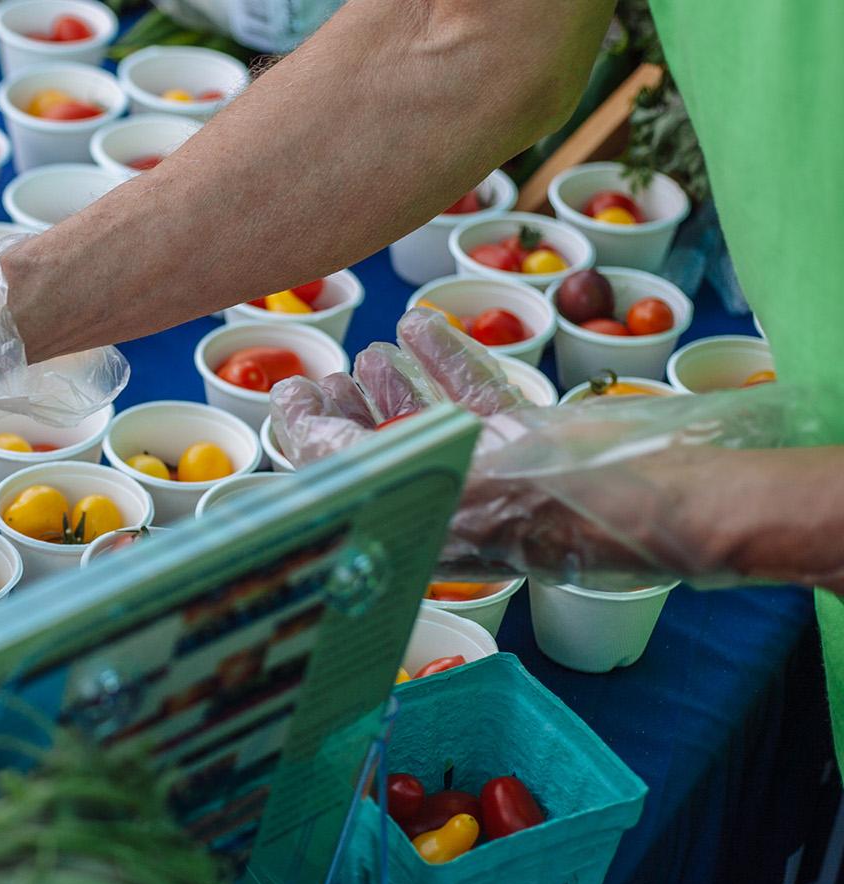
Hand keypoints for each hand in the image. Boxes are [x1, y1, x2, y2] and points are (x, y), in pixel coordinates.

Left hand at [270, 309, 823, 589]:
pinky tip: (422, 323)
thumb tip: (301, 438)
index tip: (290, 393)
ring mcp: (489, 466)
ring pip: (430, 419)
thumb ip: (361, 460)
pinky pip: (478, 394)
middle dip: (348, 409)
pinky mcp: (529, 439)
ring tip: (373, 350)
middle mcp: (444, 494)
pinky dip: (448, 358)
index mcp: (414, 516)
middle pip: (381, 447)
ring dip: (395, 382)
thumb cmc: (529, 504)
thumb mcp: (423, 480)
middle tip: (324, 374)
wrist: (638, 501)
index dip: (309, 432)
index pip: (343, 472)